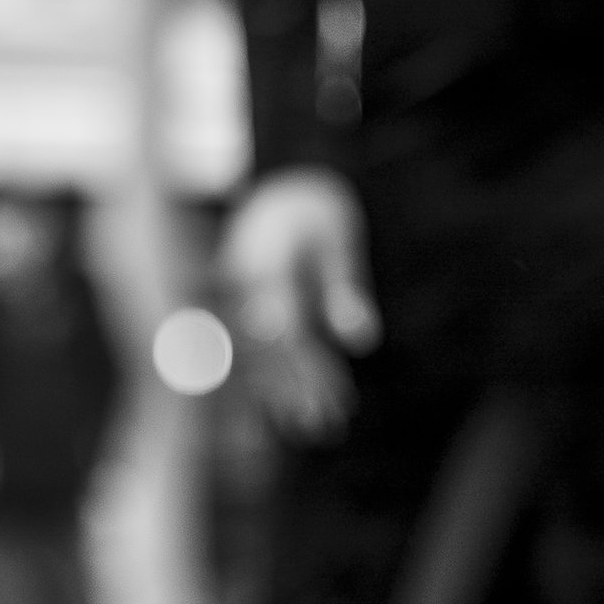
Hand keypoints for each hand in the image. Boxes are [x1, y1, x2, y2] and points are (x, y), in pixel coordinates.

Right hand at [218, 168, 379, 441]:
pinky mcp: (255, 305)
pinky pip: (271, 345)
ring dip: (289, 393)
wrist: (279, 173)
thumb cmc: (312, 202)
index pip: (281, 333)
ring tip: (315, 429)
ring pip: (266, 355)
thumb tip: (361, 342)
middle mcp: (243, 290)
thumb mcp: (336, 234)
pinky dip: (291, 372)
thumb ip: (345, 285)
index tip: (317, 405)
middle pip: (270, 352)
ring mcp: (242, 299)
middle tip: (320, 430)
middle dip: (294, 393)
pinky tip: (308, 399)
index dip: (299, 373)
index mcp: (260, 269)